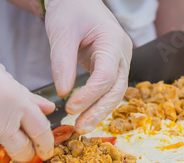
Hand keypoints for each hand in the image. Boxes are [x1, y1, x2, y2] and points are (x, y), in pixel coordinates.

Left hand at [45, 0, 132, 133]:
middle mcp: (122, 53)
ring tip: (81, 127)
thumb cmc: (69, 10)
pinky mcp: (111, 67)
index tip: (69, 107)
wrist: (76, 1)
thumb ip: (62, 62)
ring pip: (115, 93)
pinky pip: (107, 90)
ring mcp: (119, 61)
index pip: (106, 75)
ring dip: (99, 112)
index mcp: (113, 40)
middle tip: (80, 128)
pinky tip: (84, 116)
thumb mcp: (61, 32)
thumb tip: (63, 93)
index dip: (89, 95)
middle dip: (98, 111)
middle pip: (116, 89)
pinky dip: (96, 104)